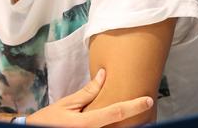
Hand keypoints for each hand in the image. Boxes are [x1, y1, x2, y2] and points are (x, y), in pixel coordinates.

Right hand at [27, 69, 153, 126]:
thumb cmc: (50, 119)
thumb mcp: (68, 103)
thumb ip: (88, 92)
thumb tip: (103, 75)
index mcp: (87, 123)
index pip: (116, 112)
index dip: (135, 106)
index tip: (148, 100)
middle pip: (120, 126)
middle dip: (134, 118)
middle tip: (144, 107)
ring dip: (123, 122)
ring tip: (133, 113)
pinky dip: (113, 124)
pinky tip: (117, 120)